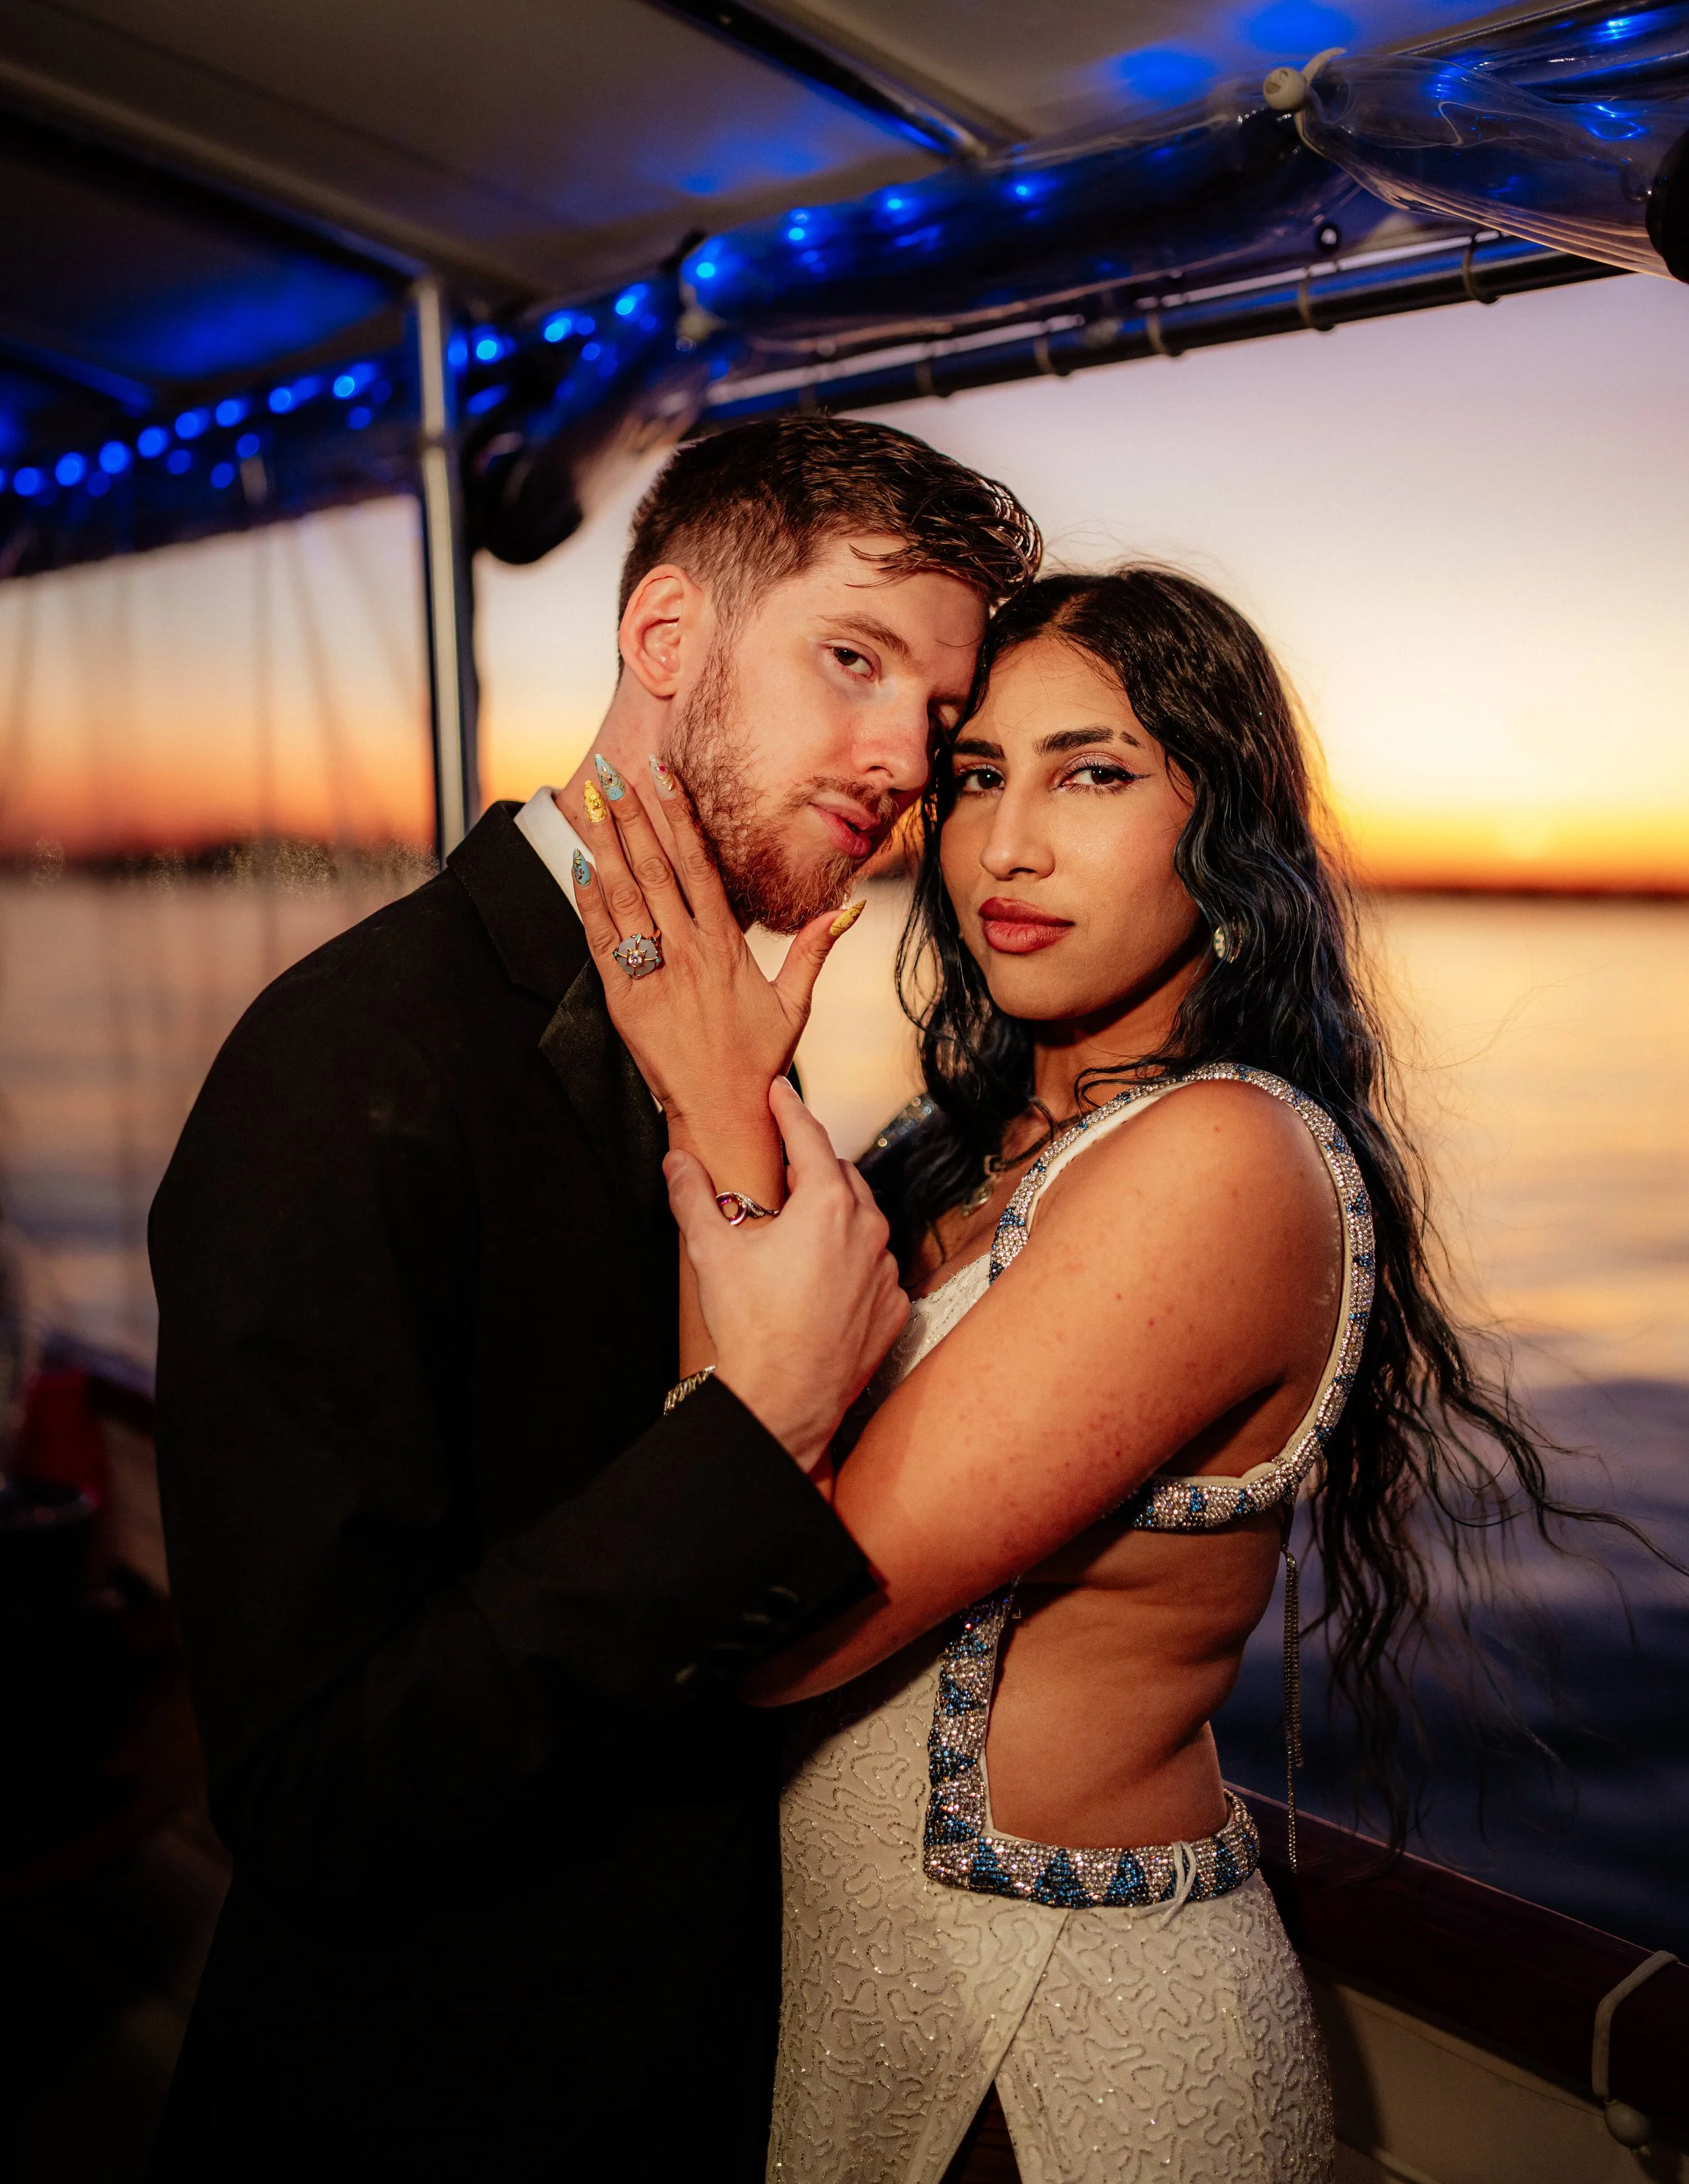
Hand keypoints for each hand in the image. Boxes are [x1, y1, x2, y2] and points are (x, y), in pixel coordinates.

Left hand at [572, 756, 863, 1168]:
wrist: (722, 1110)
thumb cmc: (758, 1058)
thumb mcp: (795, 1004)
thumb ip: (814, 951)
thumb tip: (847, 910)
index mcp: (726, 945)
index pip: (699, 864)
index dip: (678, 816)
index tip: (663, 776)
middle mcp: (688, 951)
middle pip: (655, 869)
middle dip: (632, 817)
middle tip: (613, 772)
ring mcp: (653, 974)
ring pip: (624, 897)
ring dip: (605, 846)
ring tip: (590, 802)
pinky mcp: (624, 1000)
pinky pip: (602, 943)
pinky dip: (589, 904)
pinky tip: (579, 867)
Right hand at [664, 1078, 907, 1474]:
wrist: (784, 1402)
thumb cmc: (751, 1327)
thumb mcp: (712, 1251)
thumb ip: (693, 1196)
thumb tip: (677, 1162)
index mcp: (827, 1205)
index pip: (809, 1138)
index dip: (791, 1110)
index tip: (781, 1091)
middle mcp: (868, 1231)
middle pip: (842, 1177)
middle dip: (813, 1166)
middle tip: (783, 1168)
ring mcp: (885, 1272)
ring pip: (865, 1223)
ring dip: (837, 1215)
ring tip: (801, 1227)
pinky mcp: (893, 1309)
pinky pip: (876, 1270)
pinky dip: (853, 1263)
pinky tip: (824, 1277)